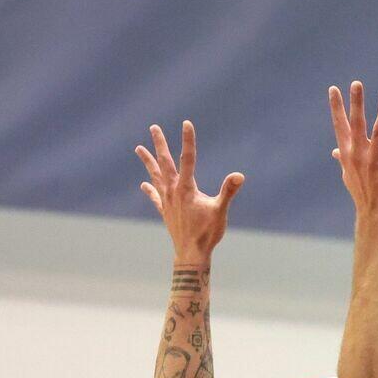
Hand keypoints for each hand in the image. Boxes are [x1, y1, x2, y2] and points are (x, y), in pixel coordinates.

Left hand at [135, 121, 244, 262]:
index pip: (188, 158)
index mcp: (186, 188)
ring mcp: (167, 201)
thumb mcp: (220, 210)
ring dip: (148, 161)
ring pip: (155, 176)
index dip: (187, 140)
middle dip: (160, 144)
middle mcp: (173, 191)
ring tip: (138, 148)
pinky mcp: (165, 211)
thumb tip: (239, 175)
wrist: (191, 254)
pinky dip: (150, 188)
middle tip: (154, 127)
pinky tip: (144, 184)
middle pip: (164, 162)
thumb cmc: (207, 233)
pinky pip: (155, 196)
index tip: (186, 123)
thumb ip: (228, 192)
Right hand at [329, 81, 377, 216]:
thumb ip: (342, 159)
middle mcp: (358, 155)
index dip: (337, 108)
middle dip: (355, 103)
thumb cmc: (363, 193)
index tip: (333, 89)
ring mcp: (373, 162)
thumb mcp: (348, 175)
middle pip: (356, 124)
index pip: (340, 126)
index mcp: (347, 154)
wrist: (375, 215)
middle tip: (356, 83)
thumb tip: (335, 151)